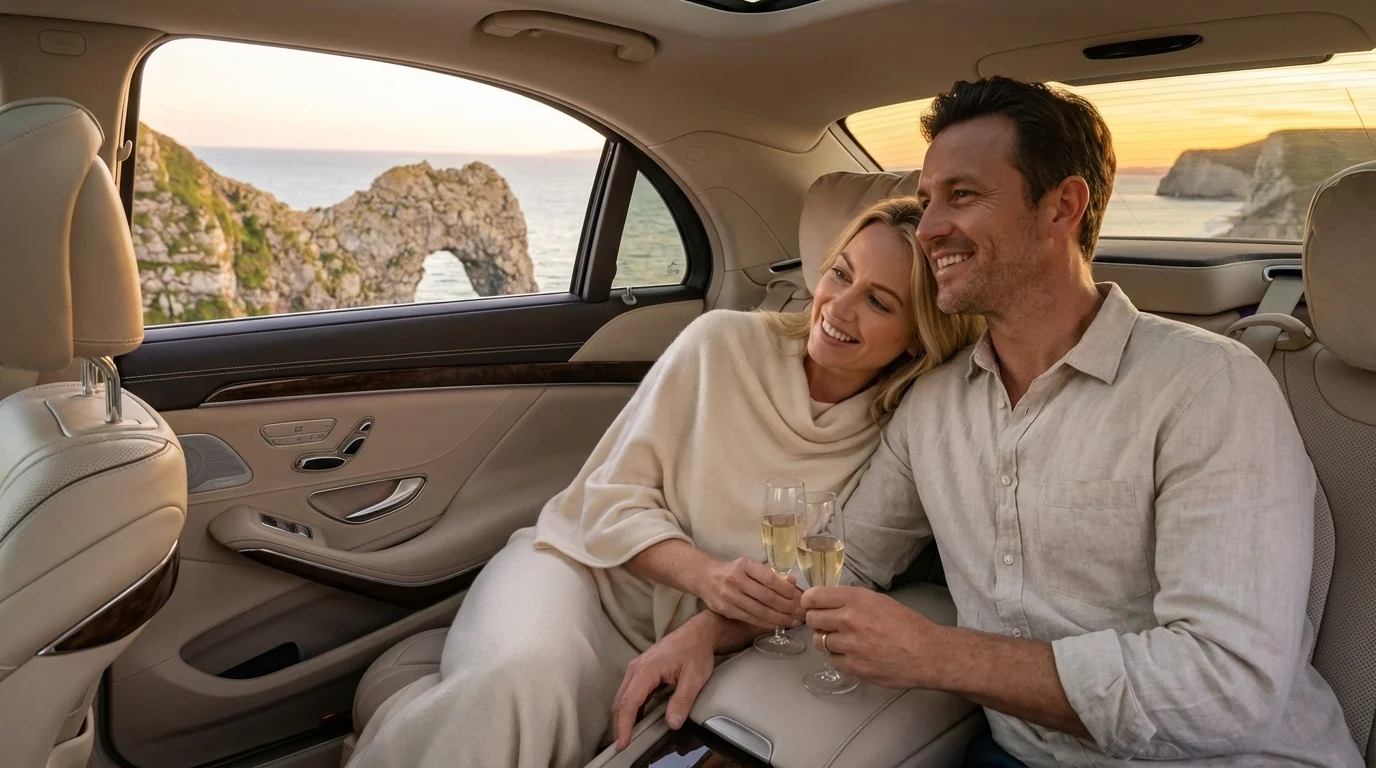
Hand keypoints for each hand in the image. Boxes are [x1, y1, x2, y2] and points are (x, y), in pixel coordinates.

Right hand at [611, 613, 718, 750]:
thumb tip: (672, 723)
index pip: (629, 702)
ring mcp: (636, 668)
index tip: (622, 743)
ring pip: (622, 697)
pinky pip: (629, 692)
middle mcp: (636, 668)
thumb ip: (682, 701)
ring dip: (622, 717)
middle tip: (621, 745)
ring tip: (626, 737)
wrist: (697, 633)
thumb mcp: (694, 677)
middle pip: (620, 701)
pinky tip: (634, 720)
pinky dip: (629, 708)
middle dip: (619, 725)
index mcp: (647, 668)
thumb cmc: (695, 651)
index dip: (624, 725)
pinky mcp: (640, 671)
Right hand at [694, 557, 803, 628]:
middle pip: (767, 597)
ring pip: (760, 611)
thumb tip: (792, 583)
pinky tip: (778, 624)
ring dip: (780, 618)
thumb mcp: (750, 566)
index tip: (800, 597)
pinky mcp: (726, 610)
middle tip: (801, 613)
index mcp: (744, 565)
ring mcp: (729, 596)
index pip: (770, 579)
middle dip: (787, 607)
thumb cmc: (733, 571)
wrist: (705, 577)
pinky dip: (767, 623)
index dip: (787, 590)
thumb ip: (770, 574)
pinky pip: (751, 619)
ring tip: (794, 621)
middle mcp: (736, 580)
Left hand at [802, 586, 941, 688]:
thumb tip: (828, 603)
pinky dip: (838, 658)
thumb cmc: (907, 625)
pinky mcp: (854, 667)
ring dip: (827, 641)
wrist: (927, 653)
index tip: (811, 606)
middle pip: (812, 619)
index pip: (814, 597)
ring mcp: (850, 645)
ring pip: (820, 642)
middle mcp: (849, 619)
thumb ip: (851, 601)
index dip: (809, 602)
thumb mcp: (878, 601)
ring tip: (844, 641)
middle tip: (829, 625)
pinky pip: (832, 660)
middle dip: (818, 622)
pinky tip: (852, 655)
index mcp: (856, 599)